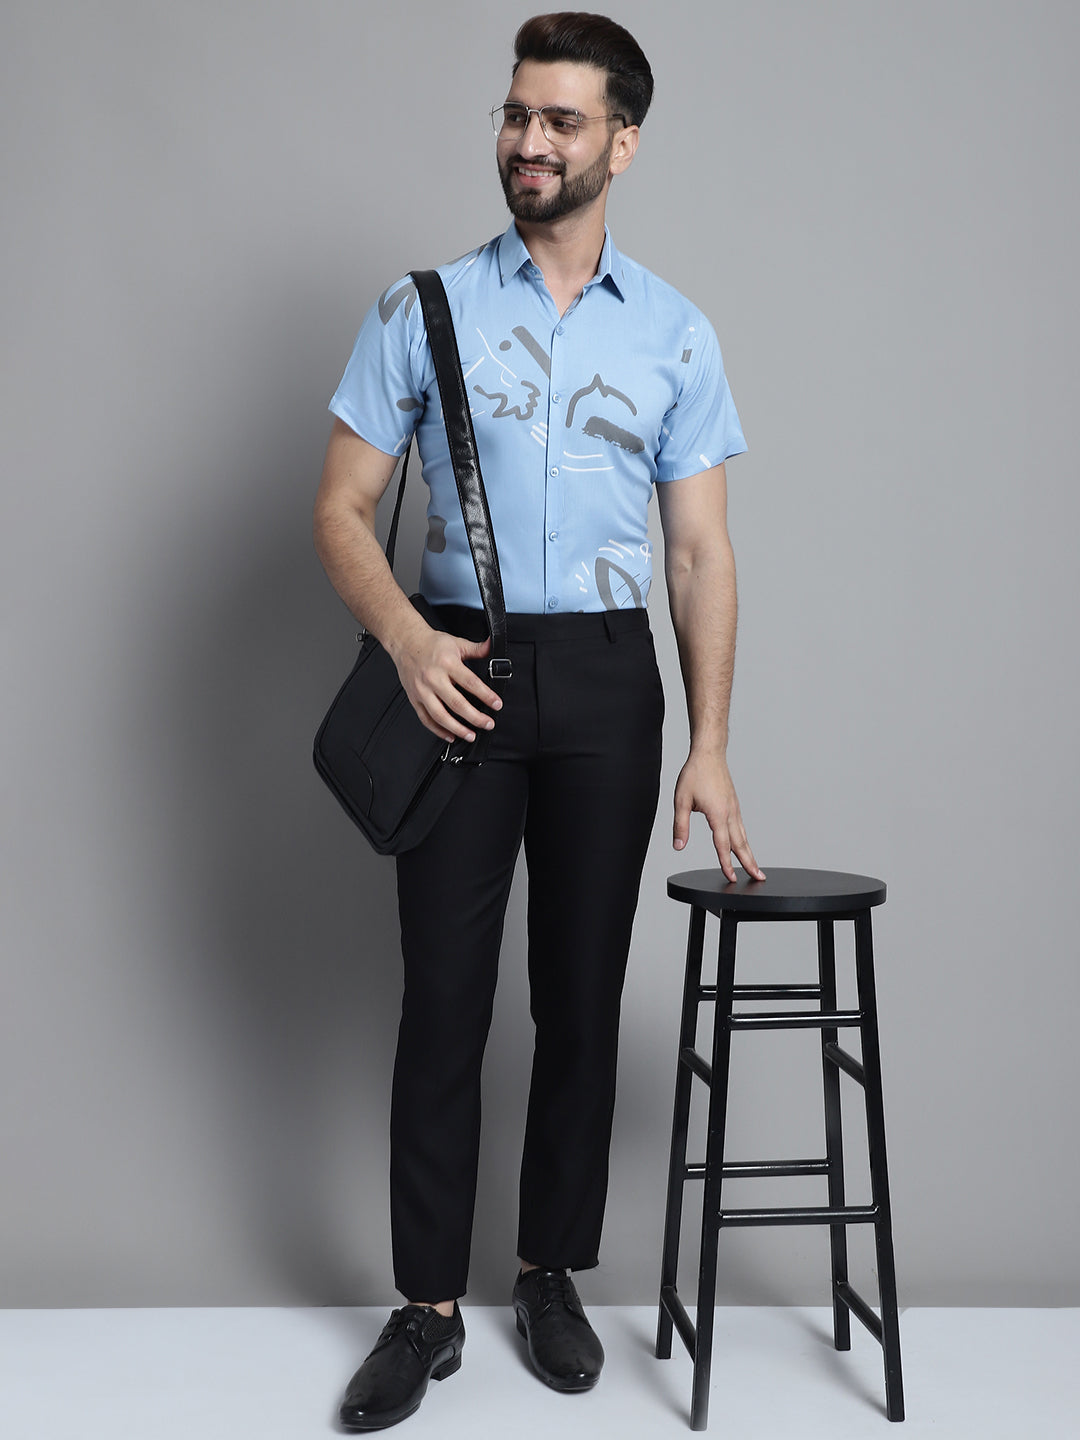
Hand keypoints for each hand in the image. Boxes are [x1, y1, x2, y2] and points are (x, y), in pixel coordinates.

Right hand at [392, 625, 502, 743]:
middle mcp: (433, 678)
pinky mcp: (414, 699)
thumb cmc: (431, 644)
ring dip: (457, 728)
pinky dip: (438, 730)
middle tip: (488, 724)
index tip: (497, 704)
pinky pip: (426, 719)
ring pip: (440, 715)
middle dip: (475, 717)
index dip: (486, 695)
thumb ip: (476, 649)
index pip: (471, 682)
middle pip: (456, 703)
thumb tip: (492, 647)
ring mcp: (422, 690)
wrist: (406, 642)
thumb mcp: (457, 643)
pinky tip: (450, 735)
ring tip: (471, 735)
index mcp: (447, 663)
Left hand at [672, 749, 764, 882]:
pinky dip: (744, 840)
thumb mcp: (681, 800)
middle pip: (741, 844)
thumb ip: (680, 825)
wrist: (709, 753)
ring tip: (755, 867)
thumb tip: (678, 846)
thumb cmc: (694, 774)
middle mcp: (730, 812)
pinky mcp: (734, 804)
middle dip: (749, 862)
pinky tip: (743, 845)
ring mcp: (734, 808)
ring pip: (743, 835)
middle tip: (758, 878)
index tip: (732, 877)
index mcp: (718, 814)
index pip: (723, 845)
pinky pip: (741, 826)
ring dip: (749, 853)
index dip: (727, 863)